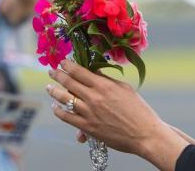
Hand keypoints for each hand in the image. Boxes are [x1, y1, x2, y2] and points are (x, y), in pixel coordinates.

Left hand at [47, 60, 186, 162]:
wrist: (145, 134)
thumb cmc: (138, 110)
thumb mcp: (124, 89)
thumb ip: (107, 80)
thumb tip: (94, 73)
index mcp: (104, 85)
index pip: (79, 71)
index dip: (67, 65)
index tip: (62, 62)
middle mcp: (94, 97)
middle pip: (68, 82)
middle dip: (57, 75)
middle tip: (51, 71)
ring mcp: (89, 113)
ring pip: (64, 98)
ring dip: (54, 91)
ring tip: (49, 88)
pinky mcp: (88, 128)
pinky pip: (67, 117)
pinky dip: (58, 111)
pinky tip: (55, 107)